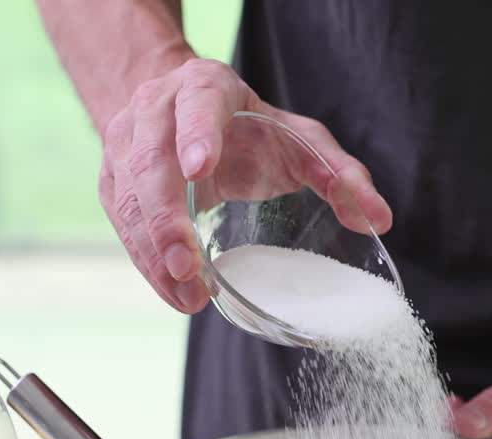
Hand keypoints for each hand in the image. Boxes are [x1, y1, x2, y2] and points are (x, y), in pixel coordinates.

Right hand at [99, 58, 392, 312]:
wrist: (178, 113)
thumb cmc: (247, 128)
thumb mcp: (300, 139)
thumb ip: (340, 173)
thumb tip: (379, 219)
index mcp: (202, 88)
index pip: (195, 106)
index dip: (195, 134)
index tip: (198, 168)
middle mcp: (154, 112)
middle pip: (151, 163)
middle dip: (166, 219)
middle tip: (189, 266)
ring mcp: (124, 146)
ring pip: (129, 202)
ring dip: (155, 254)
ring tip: (189, 296)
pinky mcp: (112, 182)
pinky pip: (122, 226)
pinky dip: (147, 263)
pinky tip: (174, 293)